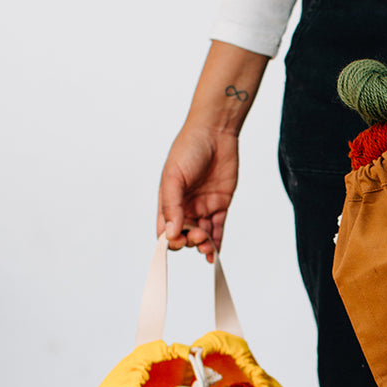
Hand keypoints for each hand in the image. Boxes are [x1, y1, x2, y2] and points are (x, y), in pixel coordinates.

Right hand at [157, 124, 238, 262]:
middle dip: (190, 241)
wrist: (216, 133)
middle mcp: (185, 206)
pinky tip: (215, 252)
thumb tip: (170, 233)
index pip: (165, 229)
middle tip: (198, 235)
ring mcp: (203, 206)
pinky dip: (217, 242)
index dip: (170, 240)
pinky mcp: (220, 204)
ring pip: (202, 234)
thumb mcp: (174, 177)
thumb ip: (172, 206)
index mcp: (169, 200)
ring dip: (204, 244)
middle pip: (184, 234)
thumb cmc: (189, 148)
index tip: (178, 241)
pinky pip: (218, 228)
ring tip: (208, 245)